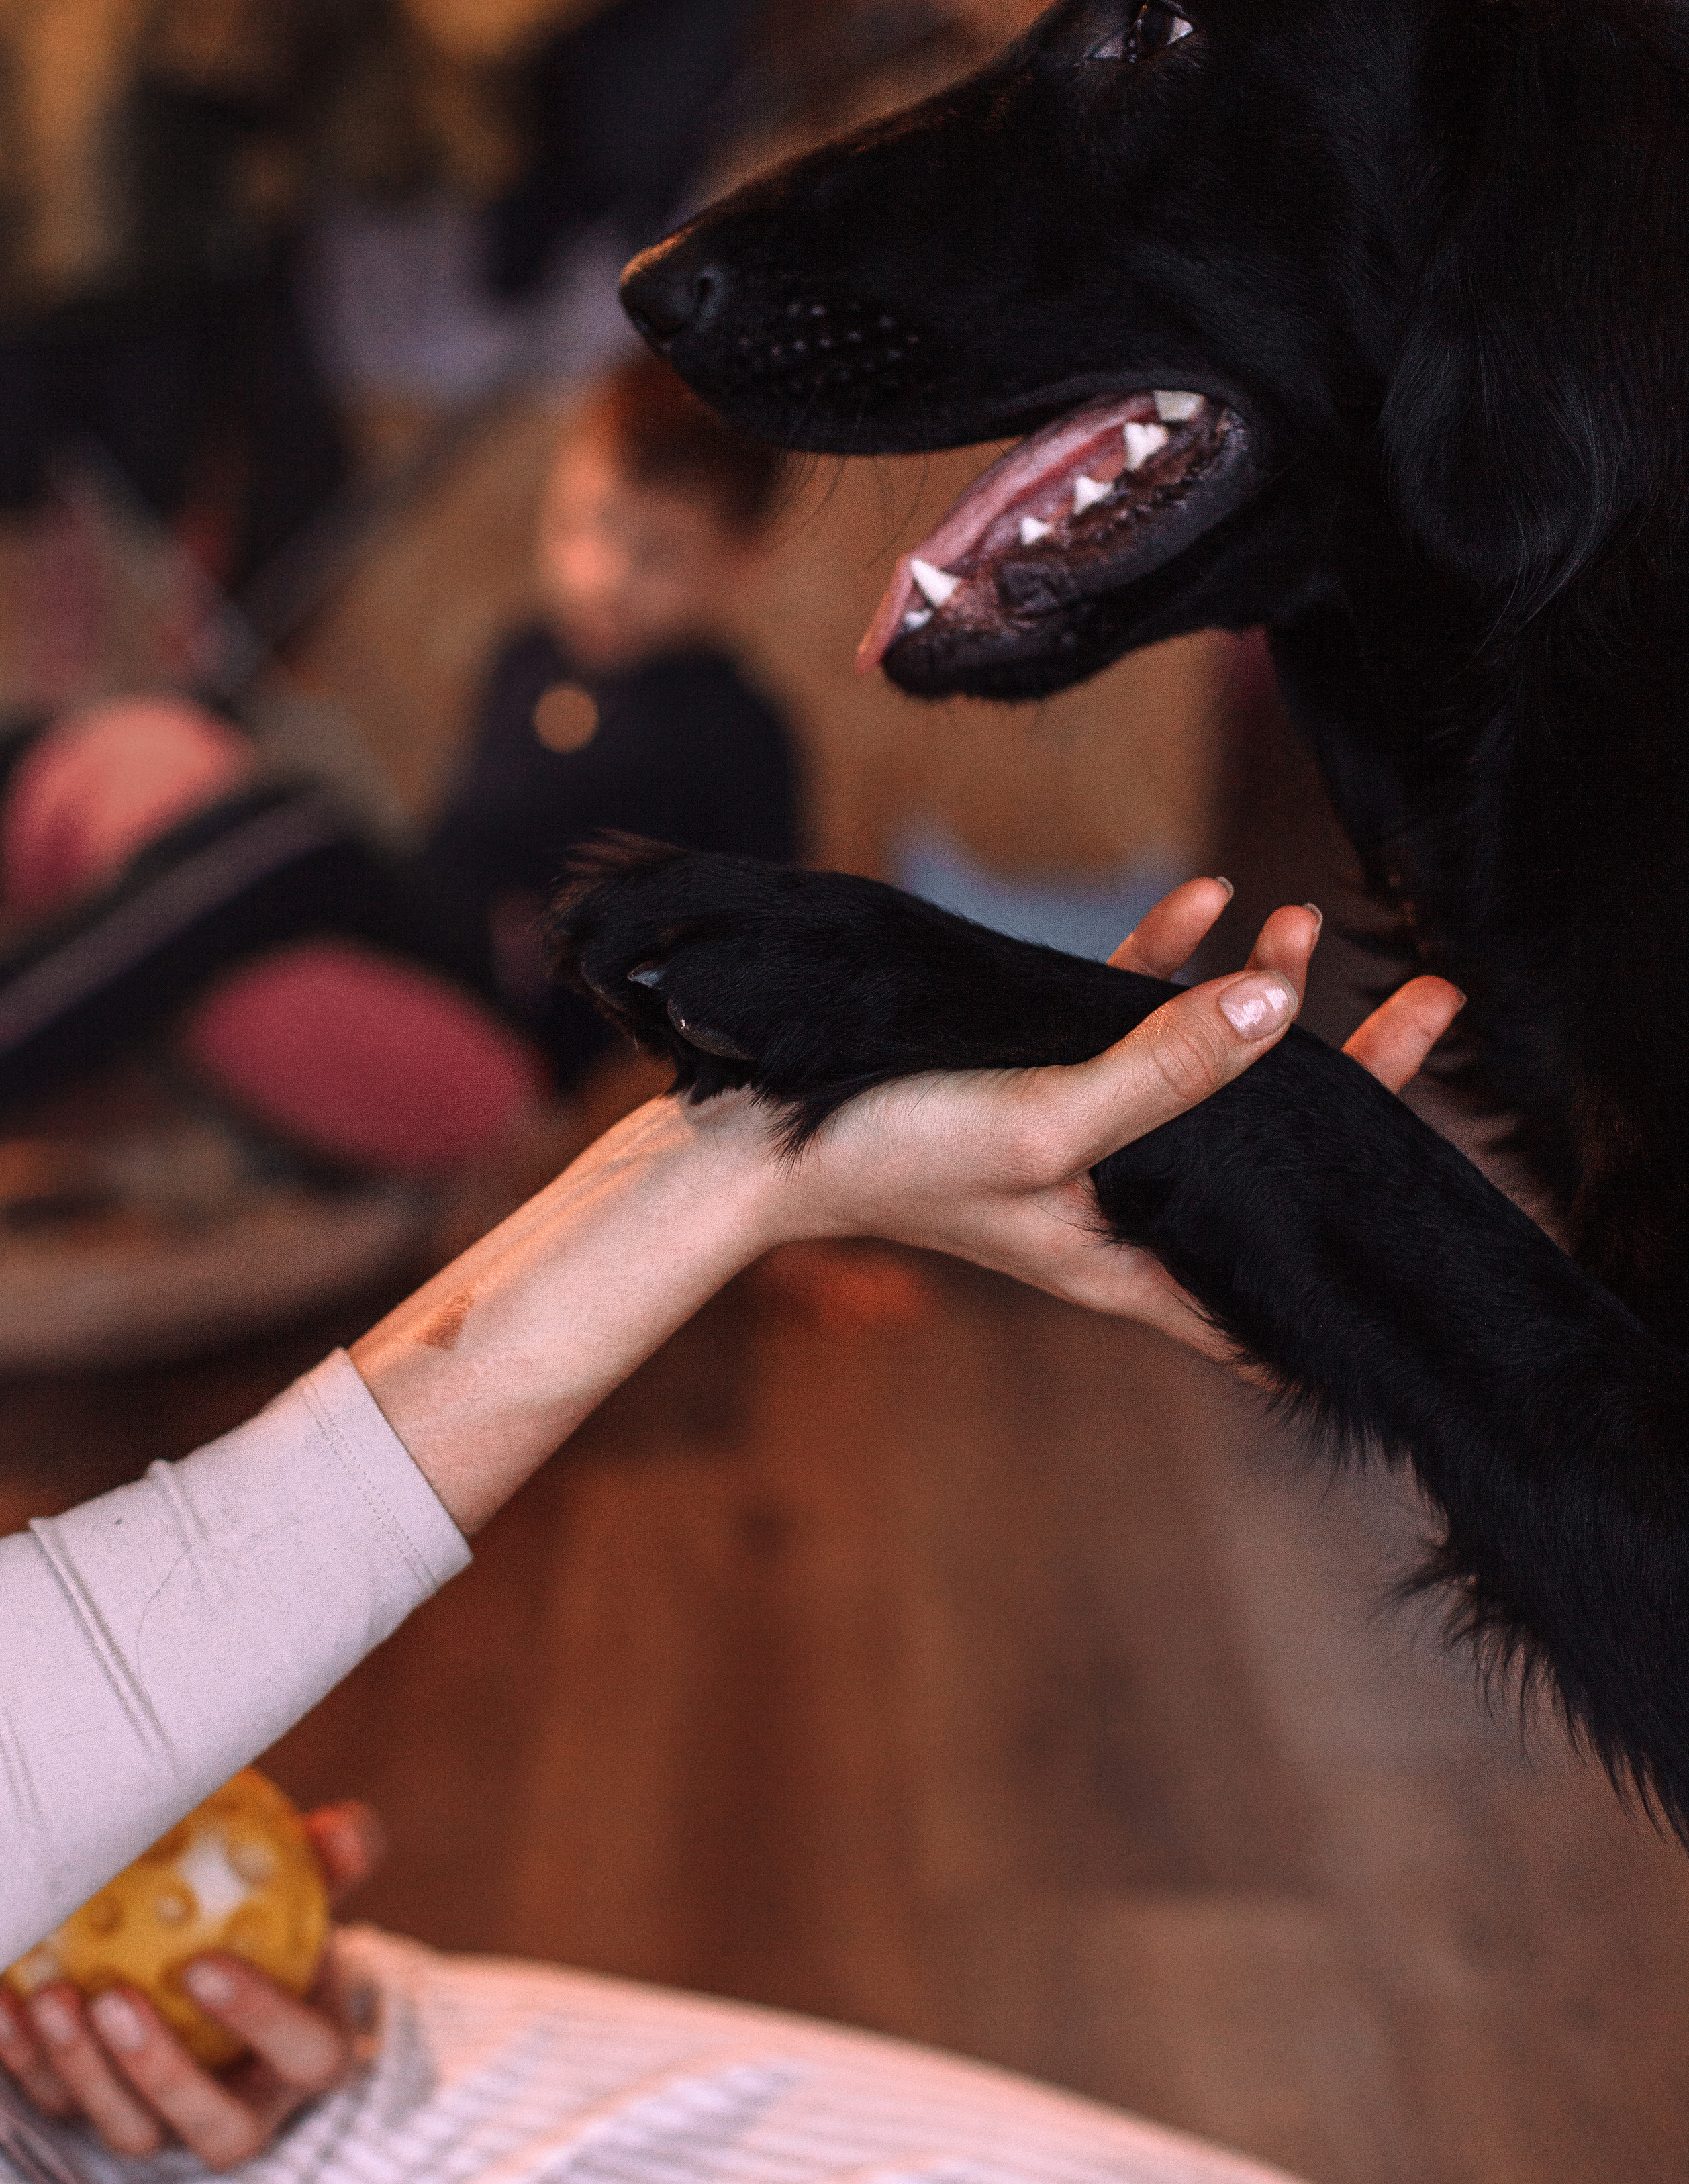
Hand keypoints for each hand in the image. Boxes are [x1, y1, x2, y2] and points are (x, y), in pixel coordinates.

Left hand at [0, 1803, 381, 2168]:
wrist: (246, 1980)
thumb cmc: (284, 1932)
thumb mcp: (316, 1892)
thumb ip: (335, 1859)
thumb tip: (342, 1830)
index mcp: (314, 2055)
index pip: (303, 2052)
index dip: (257, 2018)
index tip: (202, 1964)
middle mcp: (251, 2109)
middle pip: (216, 2126)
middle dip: (159, 2073)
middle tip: (112, 2000)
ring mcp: (176, 2127)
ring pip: (133, 2131)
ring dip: (85, 2072)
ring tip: (49, 1998)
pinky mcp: (112, 2122)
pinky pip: (66, 2110)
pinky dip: (31, 2063)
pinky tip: (7, 2004)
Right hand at [354, 881, 1460, 1532]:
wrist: (745, 1144)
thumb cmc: (888, 1153)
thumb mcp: (1043, 1121)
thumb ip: (1165, 1069)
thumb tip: (1282, 1008)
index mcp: (1135, 1253)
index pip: (1279, 1282)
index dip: (1362, 1256)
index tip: (1438, 1226)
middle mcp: (1118, 1203)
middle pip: (1270, 1154)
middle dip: (1358, 1081)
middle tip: (1435, 1000)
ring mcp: (1072, 1137)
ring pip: (1200, 1074)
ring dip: (1259, 1005)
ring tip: (1314, 927)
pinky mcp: (1021, 1075)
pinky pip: (1117, 1019)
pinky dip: (1163, 965)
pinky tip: (1198, 900)